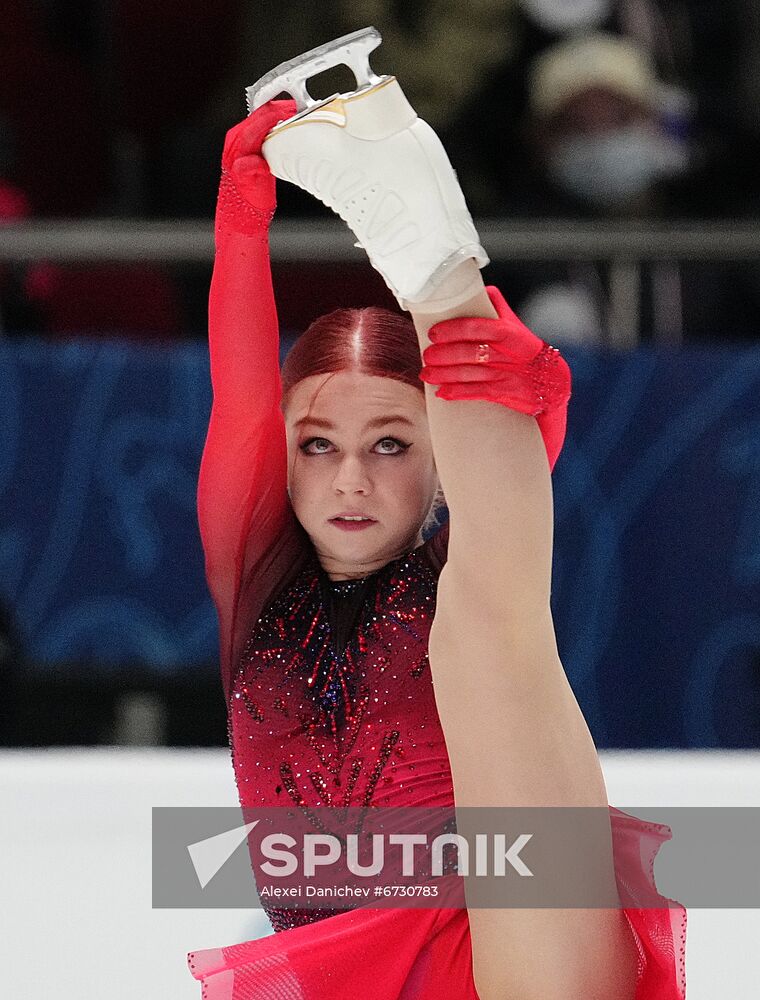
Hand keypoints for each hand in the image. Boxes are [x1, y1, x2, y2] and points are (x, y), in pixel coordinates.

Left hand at [216, 99, 296, 233]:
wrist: (242, 219)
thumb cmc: (248, 207)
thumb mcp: (254, 192)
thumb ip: (252, 173)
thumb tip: (252, 161)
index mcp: (238, 147)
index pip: (259, 119)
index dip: (279, 110)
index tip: (296, 108)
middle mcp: (236, 140)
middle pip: (261, 113)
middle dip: (281, 108)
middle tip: (302, 108)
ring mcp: (240, 142)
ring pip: (262, 119)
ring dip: (280, 116)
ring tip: (298, 115)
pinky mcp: (247, 147)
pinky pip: (262, 128)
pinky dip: (276, 125)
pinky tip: (288, 128)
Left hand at [419, 285, 571, 471]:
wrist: (552, 382)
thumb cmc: (526, 351)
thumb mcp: (516, 326)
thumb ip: (498, 307)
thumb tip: (482, 287)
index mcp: (507, 332)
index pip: (476, 326)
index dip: (452, 329)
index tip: (434, 333)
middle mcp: (506, 353)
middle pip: (469, 352)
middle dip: (444, 355)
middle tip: (426, 356)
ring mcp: (505, 374)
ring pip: (469, 374)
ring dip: (444, 375)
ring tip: (426, 375)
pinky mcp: (504, 393)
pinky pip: (476, 393)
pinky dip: (457, 393)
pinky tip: (441, 393)